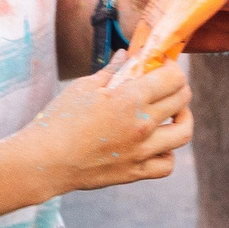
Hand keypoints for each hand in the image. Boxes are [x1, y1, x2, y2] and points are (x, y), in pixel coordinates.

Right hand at [24, 59, 192, 191]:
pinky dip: (168, 153)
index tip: (164, 66)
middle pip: (182, 101)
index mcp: (130, 100)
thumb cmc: (59, 120)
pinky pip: (167, 164)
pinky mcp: (135, 172)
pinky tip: (158, 144)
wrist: (45, 161)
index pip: (172, 78)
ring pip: (183, 133)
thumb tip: (127, 55)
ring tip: (172, 114)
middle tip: (168, 85)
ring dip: (183, 118)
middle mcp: (142, 125)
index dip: (172, 68)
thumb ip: (112, 70)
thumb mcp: (84, 87)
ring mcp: (141, 151)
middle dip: (179, 87)